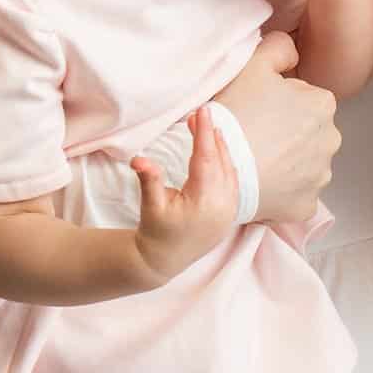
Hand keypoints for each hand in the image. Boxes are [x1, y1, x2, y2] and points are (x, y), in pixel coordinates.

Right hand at [129, 107, 238, 283]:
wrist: (164, 261)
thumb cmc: (155, 231)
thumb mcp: (151, 206)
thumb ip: (149, 180)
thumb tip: (139, 159)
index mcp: (204, 200)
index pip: (206, 157)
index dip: (203, 132)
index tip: (202, 111)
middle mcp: (222, 204)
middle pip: (220, 160)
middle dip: (210, 135)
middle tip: (199, 115)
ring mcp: (229, 210)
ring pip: (229, 169)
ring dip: (219, 148)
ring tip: (208, 128)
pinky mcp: (230, 213)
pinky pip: (233, 181)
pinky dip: (226, 164)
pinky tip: (218, 152)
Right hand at [211, 31, 337, 222]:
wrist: (218, 166)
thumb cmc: (237, 113)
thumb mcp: (255, 63)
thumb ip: (281, 47)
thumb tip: (294, 52)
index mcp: (323, 105)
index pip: (305, 100)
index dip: (280, 104)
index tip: (259, 112)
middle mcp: (331, 140)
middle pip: (309, 133)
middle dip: (289, 134)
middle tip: (256, 136)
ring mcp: (320, 176)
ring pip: (305, 164)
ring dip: (288, 164)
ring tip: (257, 162)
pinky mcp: (306, 205)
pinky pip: (297, 195)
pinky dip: (284, 192)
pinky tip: (263, 184)